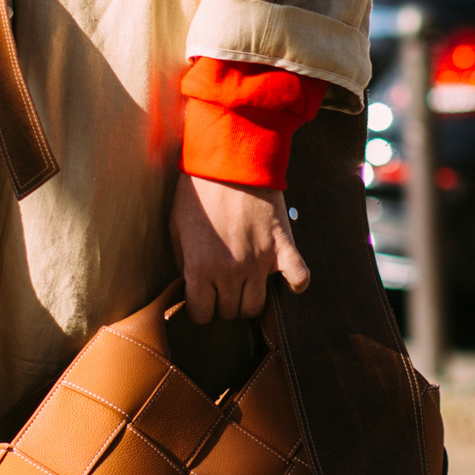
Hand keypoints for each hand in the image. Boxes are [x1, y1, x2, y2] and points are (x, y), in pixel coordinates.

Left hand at [170, 174, 310, 323]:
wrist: (230, 160)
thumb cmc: (198, 191)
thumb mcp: (176, 226)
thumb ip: (183, 261)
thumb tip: (190, 282)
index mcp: (201, 268)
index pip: (202, 314)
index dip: (201, 308)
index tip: (202, 297)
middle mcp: (231, 272)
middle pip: (231, 312)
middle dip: (224, 303)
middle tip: (222, 285)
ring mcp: (260, 261)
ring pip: (258, 306)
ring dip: (250, 298)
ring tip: (245, 283)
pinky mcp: (283, 246)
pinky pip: (298, 279)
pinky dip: (295, 284)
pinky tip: (284, 278)